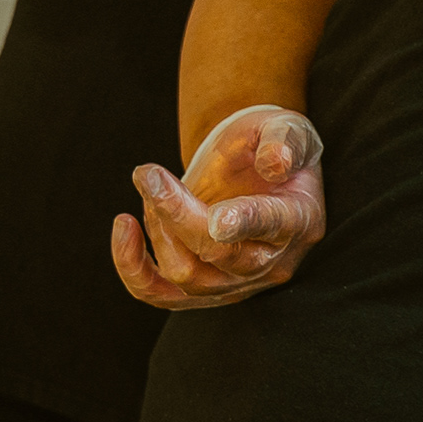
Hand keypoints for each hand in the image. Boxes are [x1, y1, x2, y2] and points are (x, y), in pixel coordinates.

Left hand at [110, 106, 326, 311]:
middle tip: (150, 174)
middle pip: (219, 254)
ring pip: (186, 273)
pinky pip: (158, 294)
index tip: (217, 217)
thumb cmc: (269, 143)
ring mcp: (235, 282)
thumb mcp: (286, 127)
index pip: (272, 225)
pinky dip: (132, 268)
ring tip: (152, 185)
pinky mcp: (200, 288)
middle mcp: (270, 261)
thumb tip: (276, 162)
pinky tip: (124, 227)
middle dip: (177, 213)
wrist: (250, 166)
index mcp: (298, 218)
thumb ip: (284, 140)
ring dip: (158, 227)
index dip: (244, 223)